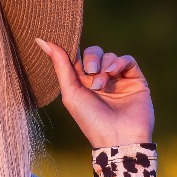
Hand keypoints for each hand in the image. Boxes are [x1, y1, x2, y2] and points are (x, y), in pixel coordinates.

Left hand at [34, 38, 154, 147]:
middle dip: (91, 58)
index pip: (76, 59)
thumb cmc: (90, 120)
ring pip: (110, 56)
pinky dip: (119, 62)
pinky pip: (127, 60)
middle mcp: (98, 81)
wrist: (119, 138)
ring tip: (102, 83)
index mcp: (80, 84)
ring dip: (105, 65)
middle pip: (93, 54)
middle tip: (91, 71)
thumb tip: (41, 40)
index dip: (72, 49)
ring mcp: (118, 80)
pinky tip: (114, 72)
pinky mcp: (135, 80)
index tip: (66, 39)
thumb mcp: (70, 92)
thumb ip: (60, 65)